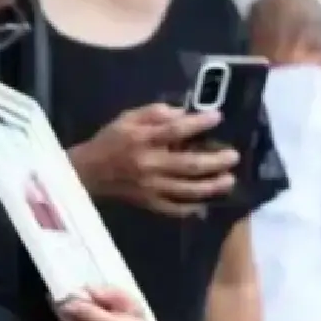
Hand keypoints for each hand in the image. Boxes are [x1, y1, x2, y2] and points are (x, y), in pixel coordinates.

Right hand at [71, 103, 232, 216]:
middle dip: (215, 161)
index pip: (175, 130)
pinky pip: (175, 208)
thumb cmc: (110, 141)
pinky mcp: (149, 203)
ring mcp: (150, 187)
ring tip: (229, 180)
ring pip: (187, 190)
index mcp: (142, 140)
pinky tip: (207, 202)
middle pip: (188, 165)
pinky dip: (192, 207)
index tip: (217, 117)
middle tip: (233, 156)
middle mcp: (149, 164)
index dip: (198, 123)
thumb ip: (153, 112)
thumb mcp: (127, 118)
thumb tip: (181, 112)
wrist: (87, 172)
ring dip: (211, 186)